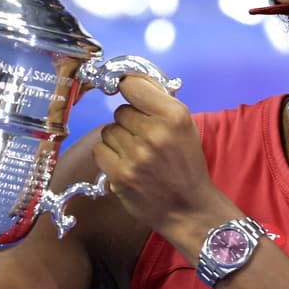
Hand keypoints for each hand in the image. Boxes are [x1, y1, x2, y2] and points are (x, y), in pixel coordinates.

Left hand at [92, 76, 225, 241]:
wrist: (188, 208)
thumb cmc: (186, 165)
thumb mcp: (186, 127)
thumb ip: (159, 103)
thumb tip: (128, 80)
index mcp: (175, 116)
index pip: (132, 84)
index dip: (127, 87)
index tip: (128, 93)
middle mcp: (154, 132)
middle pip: (120, 111)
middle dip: (129, 122)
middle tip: (144, 138)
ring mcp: (136, 155)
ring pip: (108, 130)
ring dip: (118, 140)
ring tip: (136, 154)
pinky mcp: (120, 175)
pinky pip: (99, 150)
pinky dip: (109, 156)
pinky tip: (125, 164)